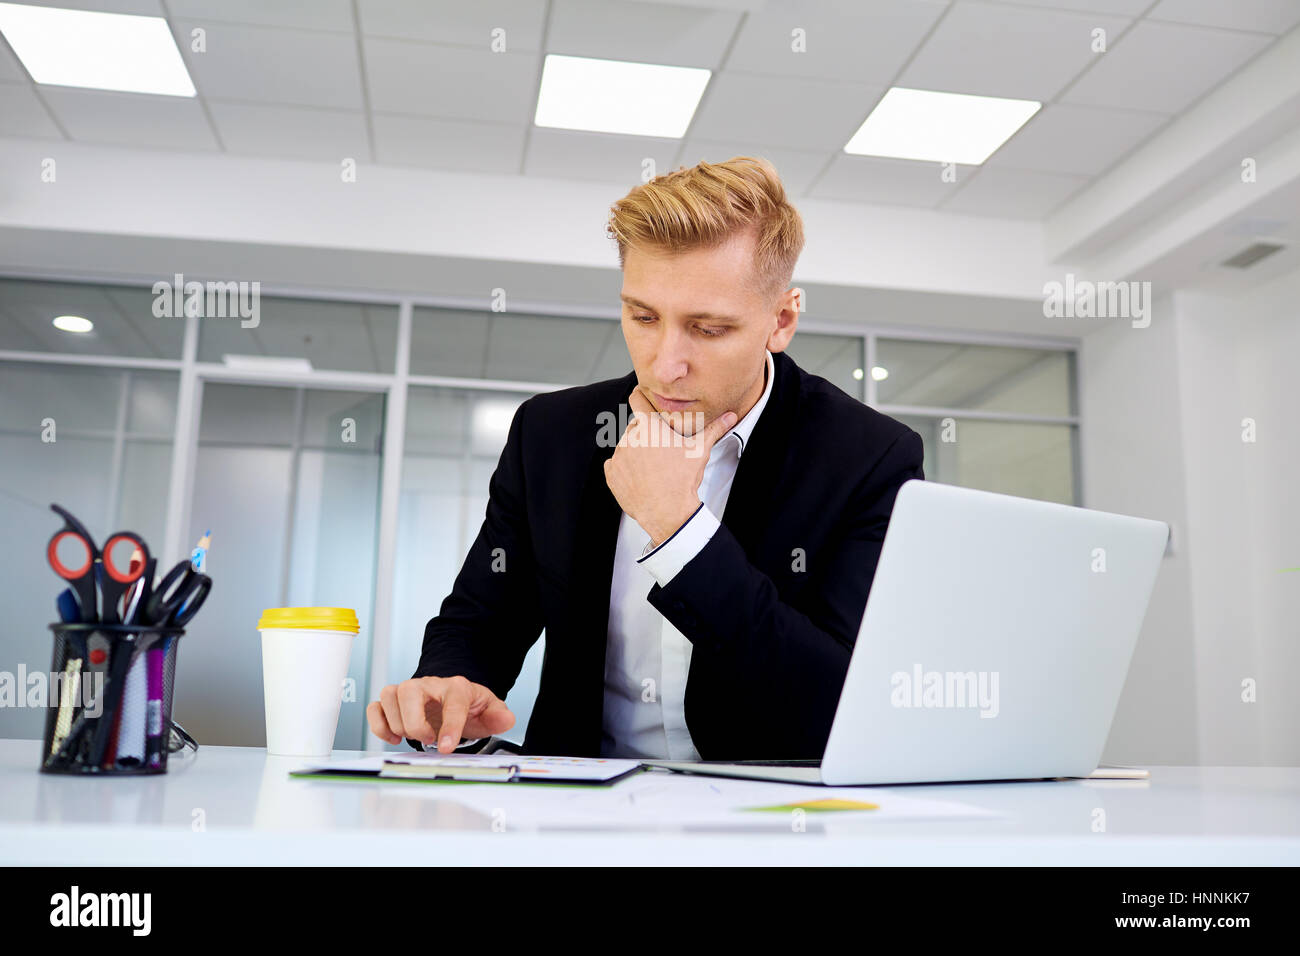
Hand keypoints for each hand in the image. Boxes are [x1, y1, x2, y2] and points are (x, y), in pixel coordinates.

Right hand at [367, 676, 515, 752]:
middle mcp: (429, 684)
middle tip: (428, 739)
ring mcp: (408, 690)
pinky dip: (379, 725)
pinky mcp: (393, 701)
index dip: (450, 725)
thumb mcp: (488, 711)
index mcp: (457, 687)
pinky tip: (394, 737)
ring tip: (412, 736)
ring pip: (389, 695)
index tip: (447, 747)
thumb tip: (507, 719)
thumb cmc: (468, 706)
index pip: (452, 702)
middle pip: (409, 691)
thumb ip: (499, 716)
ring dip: (398, 722)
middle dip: (416, 722)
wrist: (452, 699)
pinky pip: (375, 707)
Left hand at [603, 387, 736, 543]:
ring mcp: (618, 456)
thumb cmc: (682, 480)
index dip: (641, 397)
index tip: (643, 398)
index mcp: (649, 427)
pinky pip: (615, 464)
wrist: (667, 512)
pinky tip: (640, 476)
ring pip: (625, 446)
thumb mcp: (700, 451)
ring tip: (652, 466)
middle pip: (634, 427)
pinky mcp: (611, 473)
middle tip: (660, 449)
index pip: (637, 398)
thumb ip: (714, 429)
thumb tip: (730, 416)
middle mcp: (630, 438)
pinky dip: (624, 469)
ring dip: (635, 451)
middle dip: (645, 434)